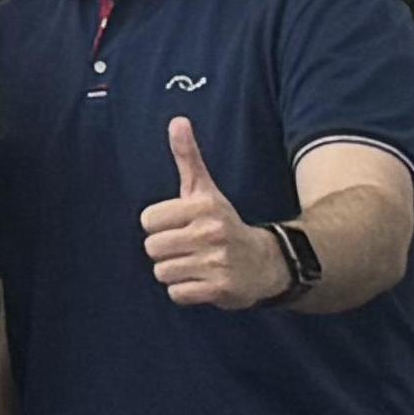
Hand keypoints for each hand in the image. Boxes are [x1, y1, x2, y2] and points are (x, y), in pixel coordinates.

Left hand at [143, 117, 282, 308]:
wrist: (266, 263)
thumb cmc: (223, 223)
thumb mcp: (205, 190)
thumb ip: (187, 157)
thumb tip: (177, 120)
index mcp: (203, 206)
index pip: (147, 220)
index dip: (160, 226)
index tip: (182, 227)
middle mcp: (211, 232)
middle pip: (151, 248)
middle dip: (166, 252)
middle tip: (190, 249)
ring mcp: (218, 262)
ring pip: (162, 272)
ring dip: (175, 273)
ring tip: (197, 265)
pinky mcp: (221, 289)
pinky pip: (177, 294)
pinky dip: (185, 292)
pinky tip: (203, 282)